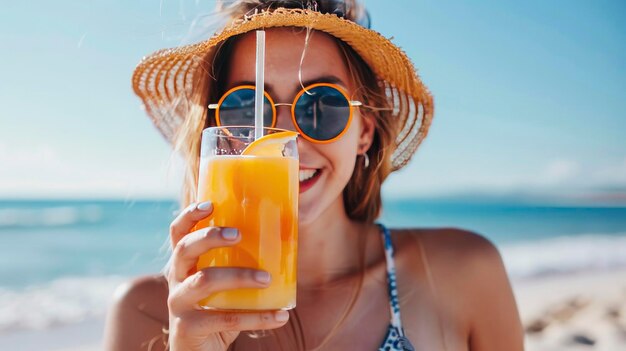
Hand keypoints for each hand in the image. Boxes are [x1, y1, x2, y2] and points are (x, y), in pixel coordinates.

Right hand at [166, 202, 289, 350]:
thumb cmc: (218, 308)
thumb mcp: (225, 284)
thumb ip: (242, 263)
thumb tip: (288, 238)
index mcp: (184, 263)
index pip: (178, 233)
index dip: (190, 215)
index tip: (210, 204)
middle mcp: (176, 279)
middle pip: (184, 249)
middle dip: (210, 237)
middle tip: (237, 234)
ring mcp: (179, 303)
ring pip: (204, 281)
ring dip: (239, 276)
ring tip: (267, 278)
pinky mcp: (188, 328)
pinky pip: (225, 318)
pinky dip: (257, 317)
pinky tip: (280, 315)